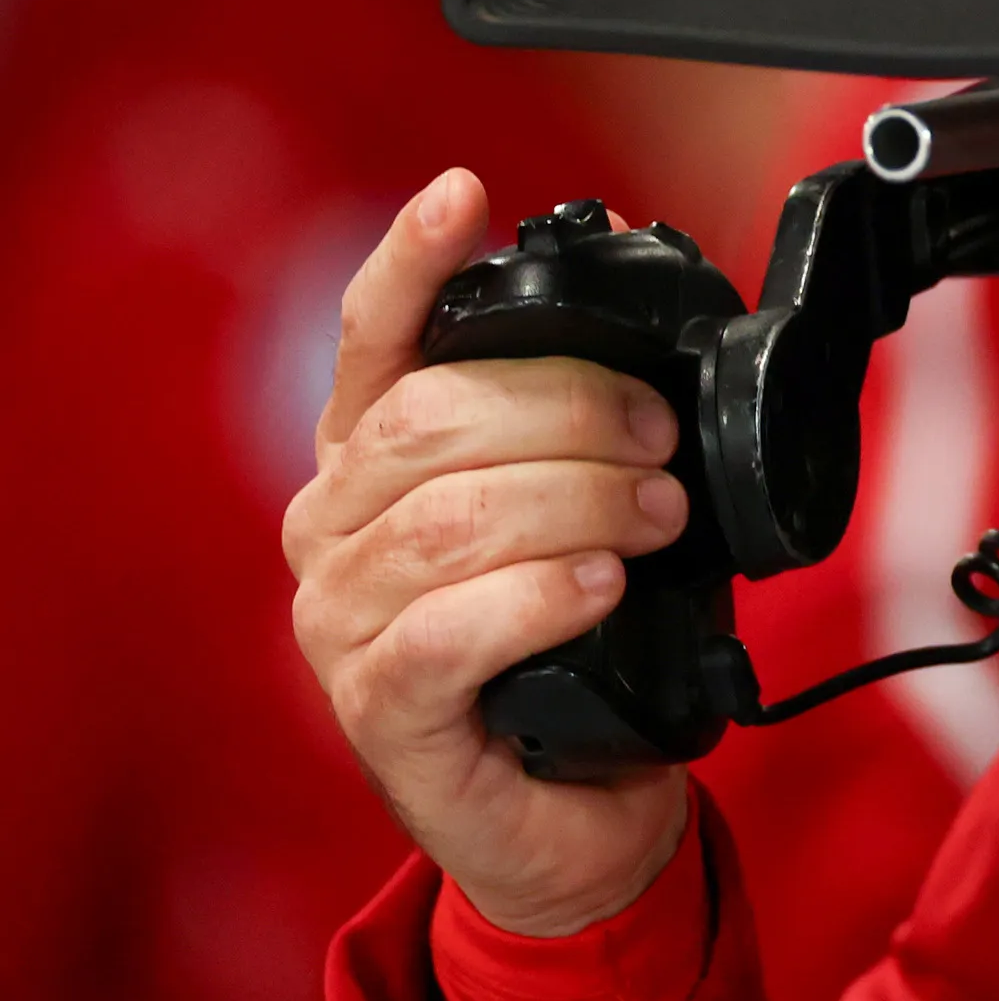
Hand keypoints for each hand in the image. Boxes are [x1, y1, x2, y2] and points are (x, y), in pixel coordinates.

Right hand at [282, 169, 695, 936]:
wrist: (576, 806)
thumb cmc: (579, 634)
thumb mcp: (589, 500)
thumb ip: (589, 418)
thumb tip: (648, 317)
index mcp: (377, 457)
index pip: (377, 337)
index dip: (413, 260)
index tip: (463, 195)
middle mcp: (336, 528)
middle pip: (436, 419)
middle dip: (574, 411)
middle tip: (661, 445)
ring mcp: (341, 622)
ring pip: (451, 520)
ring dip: (580, 502)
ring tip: (655, 518)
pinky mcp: (380, 710)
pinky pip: (447, 631)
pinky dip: (539, 595)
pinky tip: (598, 586)